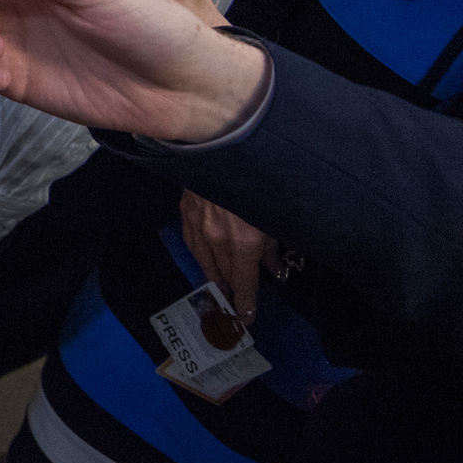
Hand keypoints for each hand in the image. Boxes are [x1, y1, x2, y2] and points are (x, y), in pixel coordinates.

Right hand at [179, 189, 278, 324]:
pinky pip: (191, 241)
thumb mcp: (275, 216)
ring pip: (203, 261)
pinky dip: (199, 254)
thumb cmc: (260, 180)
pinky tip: (204, 258)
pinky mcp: (186, 210)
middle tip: (235, 305)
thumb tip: (272, 267)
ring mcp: (198, 225)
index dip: (246, 305)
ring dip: (213, 276)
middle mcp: (217, 239)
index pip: (243, 284)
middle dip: (231, 292)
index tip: (247, 319)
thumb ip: (272, 246)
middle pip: (222, 275)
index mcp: (243, 243)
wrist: (219, 143)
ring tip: (220, 287)